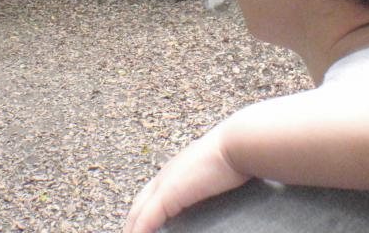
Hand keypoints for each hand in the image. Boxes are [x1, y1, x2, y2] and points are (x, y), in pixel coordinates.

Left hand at [124, 125, 248, 232]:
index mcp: (174, 170)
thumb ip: (210, 183)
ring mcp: (164, 183)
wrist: (235, 144)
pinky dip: (139, 231)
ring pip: (137, 214)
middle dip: (132, 224)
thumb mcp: (218, 172)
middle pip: (138, 205)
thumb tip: (218, 189)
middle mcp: (165, 175)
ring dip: (133, 229)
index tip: (141, 226)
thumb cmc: (235, 155)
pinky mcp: (168, 194)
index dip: (142, 211)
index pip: (149, 195)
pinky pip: (146, 220)